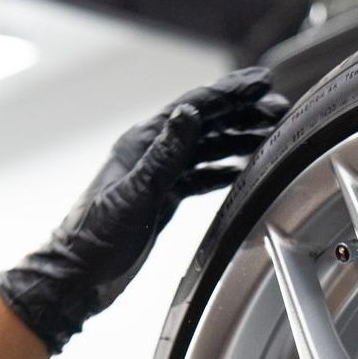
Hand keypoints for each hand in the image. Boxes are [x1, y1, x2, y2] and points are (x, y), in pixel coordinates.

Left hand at [0, 68, 289, 352]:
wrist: (79, 276)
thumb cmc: (96, 239)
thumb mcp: (135, 195)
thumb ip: (164, 154)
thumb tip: (189, 113)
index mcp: (141, 144)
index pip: (194, 108)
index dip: (230, 93)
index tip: (262, 83)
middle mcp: (150, 153)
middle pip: (204, 123)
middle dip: (242, 113)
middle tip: (278, 108)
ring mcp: (157, 175)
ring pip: (205, 148)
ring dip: (237, 139)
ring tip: (270, 134)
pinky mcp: (162, 198)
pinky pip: (199, 176)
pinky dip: (223, 169)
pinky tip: (242, 169)